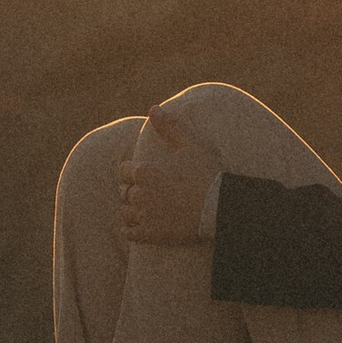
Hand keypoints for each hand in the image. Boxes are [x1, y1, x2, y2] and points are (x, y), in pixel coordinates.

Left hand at [115, 105, 218, 244]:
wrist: (218, 208)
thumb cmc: (205, 174)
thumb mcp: (190, 144)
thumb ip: (169, 126)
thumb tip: (152, 108)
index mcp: (144, 171)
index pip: (123, 171)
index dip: (131, 171)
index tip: (140, 173)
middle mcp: (139, 193)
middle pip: (123, 191)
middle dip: (131, 189)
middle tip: (144, 191)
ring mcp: (143, 215)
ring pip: (124, 212)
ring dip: (130, 209)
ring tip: (141, 208)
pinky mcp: (149, 234)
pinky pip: (128, 232)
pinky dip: (129, 229)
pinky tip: (136, 227)